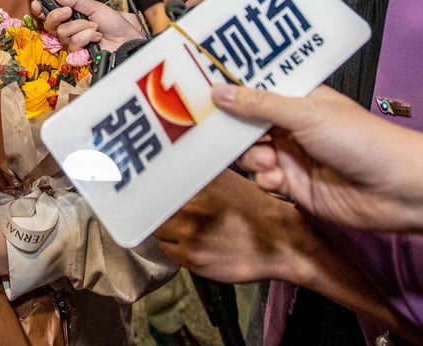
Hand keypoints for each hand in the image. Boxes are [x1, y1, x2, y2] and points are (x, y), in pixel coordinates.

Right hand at [36, 0, 142, 51]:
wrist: (126, 38)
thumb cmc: (115, 24)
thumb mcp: (95, 6)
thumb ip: (75, 0)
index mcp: (72, 17)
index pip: (50, 14)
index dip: (40, 9)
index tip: (38, 4)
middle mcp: (70, 29)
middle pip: (50, 24)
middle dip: (58, 15)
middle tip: (69, 12)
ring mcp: (73, 42)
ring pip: (63, 33)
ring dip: (81, 27)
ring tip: (95, 27)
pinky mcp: (78, 54)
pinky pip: (73, 43)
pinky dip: (86, 36)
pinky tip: (96, 37)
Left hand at [154, 169, 298, 284]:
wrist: (279, 241)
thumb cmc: (253, 208)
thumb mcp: (226, 178)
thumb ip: (196, 172)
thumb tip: (169, 162)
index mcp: (198, 186)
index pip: (155, 185)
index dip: (150, 188)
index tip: (143, 188)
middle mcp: (191, 209)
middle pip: (153, 210)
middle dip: (157, 209)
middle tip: (166, 209)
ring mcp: (191, 236)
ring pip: (159, 232)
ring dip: (167, 230)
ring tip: (184, 226)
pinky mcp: (194, 260)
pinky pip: (169, 252)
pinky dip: (176, 247)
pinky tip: (193, 241)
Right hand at [216, 84, 411, 231]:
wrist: (396, 189)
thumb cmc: (360, 139)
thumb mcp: (305, 113)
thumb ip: (259, 105)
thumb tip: (218, 92)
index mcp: (296, 98)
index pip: (254, 89)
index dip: (230, 90)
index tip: (202, 91)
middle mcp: (290, 125)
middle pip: (245, 124)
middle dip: (233, 131)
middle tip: (218, 133)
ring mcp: (291, 155)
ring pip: (249, 154)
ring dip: (252, 158)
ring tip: (270, 162)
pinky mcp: (293, 185)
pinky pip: (263, 180)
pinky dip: (265, 180)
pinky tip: (280, 181)